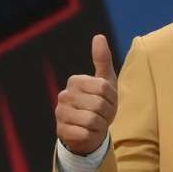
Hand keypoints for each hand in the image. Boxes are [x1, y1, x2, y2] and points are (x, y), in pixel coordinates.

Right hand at [56, 34, 118, 155]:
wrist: (90, 130)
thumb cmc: (101, 104)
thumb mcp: (106, 81)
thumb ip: (102, 59)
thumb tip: (99, 36)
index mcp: (75, 81)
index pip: (104, 88)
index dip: (112, 98)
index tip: (108, 101)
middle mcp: (64, 95)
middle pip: (99, 104)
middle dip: (107, 113)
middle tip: (102, 114)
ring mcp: (60, 113)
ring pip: (92, 119)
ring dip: (100, 124)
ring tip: (96, 123)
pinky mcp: (61, 131)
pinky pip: (85, 133)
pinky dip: (92, 135)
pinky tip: (87, 132)